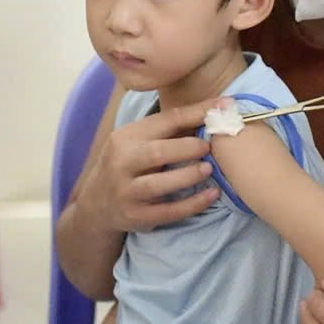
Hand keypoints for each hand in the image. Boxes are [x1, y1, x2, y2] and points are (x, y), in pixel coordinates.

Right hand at [82, 97, 223, 232]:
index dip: (197, 112)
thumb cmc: (129, 163)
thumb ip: (170, 129)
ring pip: (158, 185)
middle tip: (210, 146)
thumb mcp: (138, 141)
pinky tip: (211, 195)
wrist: (97, 203)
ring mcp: (127, 192)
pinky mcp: (135, 216)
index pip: (165, 120)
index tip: (226, 107)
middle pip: (156, 153)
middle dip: (187, 148)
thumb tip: (219, 109)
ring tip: (209, 169)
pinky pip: (167, 212)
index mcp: (126, 137)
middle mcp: (121, 163)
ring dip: (187, 176)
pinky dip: (192, 204)